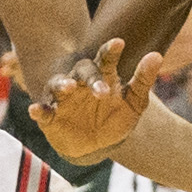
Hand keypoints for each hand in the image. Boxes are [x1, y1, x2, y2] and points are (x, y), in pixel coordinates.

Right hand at [30, 38, 160, 161]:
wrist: (98, 147)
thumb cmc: (117, 119)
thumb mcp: (135, 102)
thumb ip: (144, 79)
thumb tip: (157, 55)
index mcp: (101, 76)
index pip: (105, 59)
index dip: (110, 51)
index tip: (119, 43)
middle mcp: (80, 83)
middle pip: (82, 71)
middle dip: (91, 78)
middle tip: (102, 91)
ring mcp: (63, 99)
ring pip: (58, 85)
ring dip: (61, 84)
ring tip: (68, 87)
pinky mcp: (50, 117)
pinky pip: (42, 111)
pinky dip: (38, 110)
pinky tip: (35, 109)